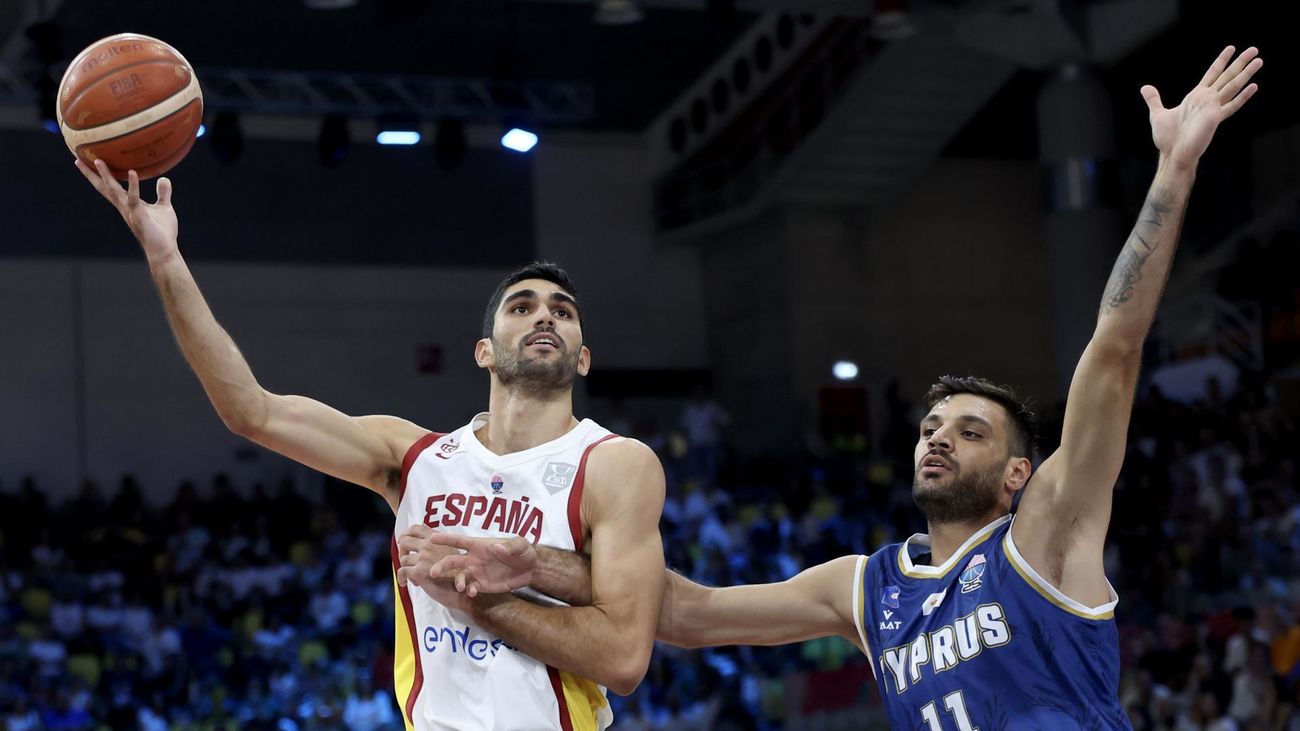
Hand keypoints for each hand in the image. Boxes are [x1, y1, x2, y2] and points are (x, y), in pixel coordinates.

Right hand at [75, 159, 178, 263]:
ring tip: (99, 161)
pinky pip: (134, 199)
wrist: (164, 250)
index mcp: (128, 204)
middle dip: (91, 174)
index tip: (87, 162)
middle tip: (79, 159)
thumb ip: (163, 193)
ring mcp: (130, 212)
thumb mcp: (164, 207)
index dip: (98, 176)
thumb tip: (164, 178)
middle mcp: (124, 207)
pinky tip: (132, 172)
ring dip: (106, 176)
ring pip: (114, 191)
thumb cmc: (162, 231)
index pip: (109, 187)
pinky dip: (133, 185)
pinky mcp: (139, 216)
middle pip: (105, 188)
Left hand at [396, 524, 456, 586]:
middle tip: (404, 558)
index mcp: (437, 538)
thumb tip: (423, 529)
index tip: (403, 540)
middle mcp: (430, 545)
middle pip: (405, 541)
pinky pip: (402, 572)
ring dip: (405, 567)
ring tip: (412, 576)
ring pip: (403, 559)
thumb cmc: (457, 572)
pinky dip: (401, 578)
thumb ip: (439, 542)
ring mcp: (424, 558)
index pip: (415, 528)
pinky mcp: (420, 572)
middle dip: (401, 550)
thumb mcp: (451, 551)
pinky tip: (404, 583)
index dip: (405, 533)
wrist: (462, 590)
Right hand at [425, 532, 537, 597]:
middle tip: (433, 572)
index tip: (431, 538)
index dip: (446, 539)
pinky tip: (472, 592)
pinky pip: (471, 587)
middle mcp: (474, 558)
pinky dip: (469, 590)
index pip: (459, 541)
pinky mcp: (482, 585)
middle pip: (452, 560)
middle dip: (441, 565)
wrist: (531, 570)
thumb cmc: (523, 552)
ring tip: (459, 586)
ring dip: (456, 580)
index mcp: (479, 545)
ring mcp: (477, 572)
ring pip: (459, 576)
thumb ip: (511, 546)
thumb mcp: (521, 545)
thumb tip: (498, 548)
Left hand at [1143, 45, 1261, 168]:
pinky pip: (1232, 105)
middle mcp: (1207, 100)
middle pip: (1227, 77)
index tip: (1231, 48)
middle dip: (1240, 62)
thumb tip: (1145, 88)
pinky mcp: (1214, 118)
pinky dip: (1243, 96)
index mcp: (1196, 97)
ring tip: (1259, 60)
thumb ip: (1154, 99)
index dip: (1221, 61)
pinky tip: (1254, 86)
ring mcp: (1213, 108)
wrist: (1172, 155)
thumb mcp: (1157, 114)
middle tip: (1254, 49)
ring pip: (1233, 86)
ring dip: (1246, 73)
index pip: (1212, 74)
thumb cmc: (1168, 138)